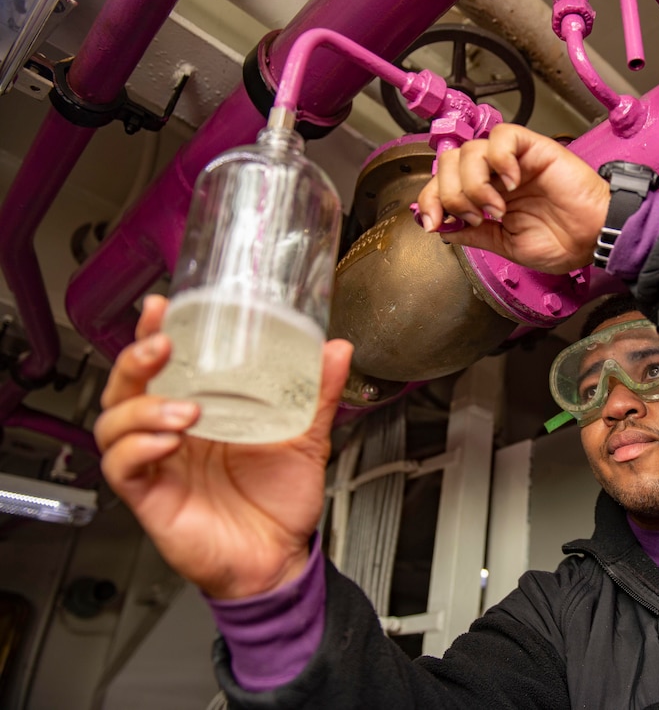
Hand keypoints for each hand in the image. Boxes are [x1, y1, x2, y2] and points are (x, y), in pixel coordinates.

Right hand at [95, 295, 353, 598]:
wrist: (280, 558)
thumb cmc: (281, 501)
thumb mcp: (307, 440)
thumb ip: (317, 395)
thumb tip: (336, 350)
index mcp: (201, 410)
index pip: (163, 364)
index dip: (152, 333)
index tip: (161, 307)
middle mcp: (171, 433)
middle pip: (125, 386)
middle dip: (135, 360)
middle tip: (161, 346)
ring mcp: (157, 464)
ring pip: (114, 422)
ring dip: (143, 407)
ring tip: (184, 409)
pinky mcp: (150, 497)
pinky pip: (122, 467)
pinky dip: (138, 449)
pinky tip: (167, 443)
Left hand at [416, 123, 610, 273]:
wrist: (594, 239)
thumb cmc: (562, 242)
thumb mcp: (506, 246)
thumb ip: (474, 235)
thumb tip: (441, 228)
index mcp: (486, 196)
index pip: (441, 184)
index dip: (429, 199)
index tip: (433, 222)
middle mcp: (495, 175)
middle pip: (448, 161)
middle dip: (450, 193)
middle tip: (476, 216)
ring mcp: (513, 160)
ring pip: (469, 149)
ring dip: (474, 184)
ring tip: (497, 207)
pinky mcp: (534, 148)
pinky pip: (502, 136)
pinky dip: (499, 158)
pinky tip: (511, 182)